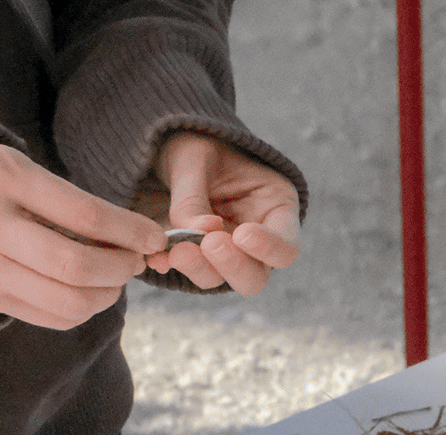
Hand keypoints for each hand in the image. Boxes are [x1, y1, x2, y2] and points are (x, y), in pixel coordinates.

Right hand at [0, 143, 163, 329]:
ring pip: (66, 301)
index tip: (155, 239)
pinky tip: (88, 292)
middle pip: (77, 266)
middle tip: (135, 262)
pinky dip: (81, 310)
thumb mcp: (19, 169)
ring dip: (106, 295)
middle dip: (121, 268)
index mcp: (1, 178)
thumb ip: (70, 202)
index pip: (85, 214)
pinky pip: (49, 317)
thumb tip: (133, 240)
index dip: (130, 232)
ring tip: (115, 279)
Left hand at [141, 132, 300, 294]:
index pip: (286, 245)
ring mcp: (227, 253)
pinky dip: (173, 268)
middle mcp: (257, 239)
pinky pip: (189, 272)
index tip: (242, 235)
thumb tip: (199, 232)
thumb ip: (193, 196)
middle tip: (210, 245)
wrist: (168, 145)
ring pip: (222, 280)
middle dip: (233, 266)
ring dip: (200, 269)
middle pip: (257, 275)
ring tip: (175, 251)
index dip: (269, 248)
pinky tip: (158, 258)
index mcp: (274, 206)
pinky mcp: (198, 258)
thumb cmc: (194, 142)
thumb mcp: (193, 158)